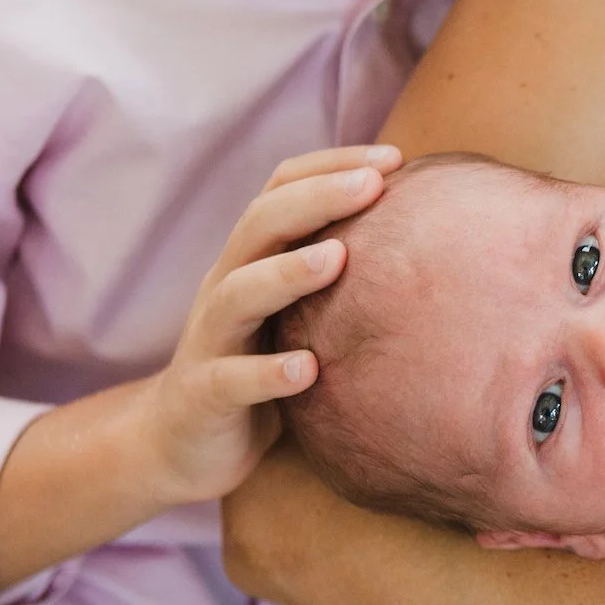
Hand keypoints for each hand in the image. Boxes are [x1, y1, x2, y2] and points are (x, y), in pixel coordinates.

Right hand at [136, 144, 399, 504]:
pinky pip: (231, 380)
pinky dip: (268, 374)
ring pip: (237, 294)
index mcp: (252, 259)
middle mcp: (226, 286)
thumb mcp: (295, 311)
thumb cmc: (259, 365)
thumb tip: (424, 237)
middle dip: (316, 199)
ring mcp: (210, 340)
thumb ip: (336, 271)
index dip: (331, 166)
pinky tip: (309, 371)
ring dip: (287, 274)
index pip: (281, 190)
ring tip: (338, 258)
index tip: (395, 158)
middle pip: (260, 225)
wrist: (179, 445)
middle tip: (373, 185)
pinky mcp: (204, 396)